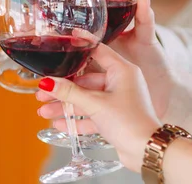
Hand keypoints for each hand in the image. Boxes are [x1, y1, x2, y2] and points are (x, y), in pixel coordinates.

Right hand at [37, 0, 191, 137]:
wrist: (147, 151)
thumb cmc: (129, 122)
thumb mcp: (95, 104)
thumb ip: (69, 93)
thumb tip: (47, 83)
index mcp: (123, 70)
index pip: (97, 51)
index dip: (79, 46)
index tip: (64, 39)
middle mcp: (122, 82)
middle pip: (86, 79)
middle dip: (63, 88)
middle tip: (43, 91)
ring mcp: (118, 100)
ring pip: (86, 99)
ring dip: (66, 106)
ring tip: (44, 111)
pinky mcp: (115, 117)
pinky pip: (92, 114)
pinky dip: (77, 119)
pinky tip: (59, 124)